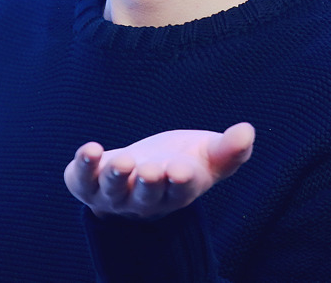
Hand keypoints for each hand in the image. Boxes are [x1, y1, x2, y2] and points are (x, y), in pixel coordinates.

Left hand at [64, 122, 254, 219]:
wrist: (137, 176)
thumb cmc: (178, 163)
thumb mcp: (206, 155)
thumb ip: (229, 149)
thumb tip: (248, 131)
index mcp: (177, 192)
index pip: (180, 191)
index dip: (180, 181)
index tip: (182, 169)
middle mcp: (144, 199)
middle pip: (147, 196)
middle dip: (149, 183)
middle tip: (151, 171)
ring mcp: (114, 195)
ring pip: (114, 191)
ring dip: (117, 177)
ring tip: (121, 162)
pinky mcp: (88, 184)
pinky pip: (82, 179)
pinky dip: (83, 165)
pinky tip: (90, 149)